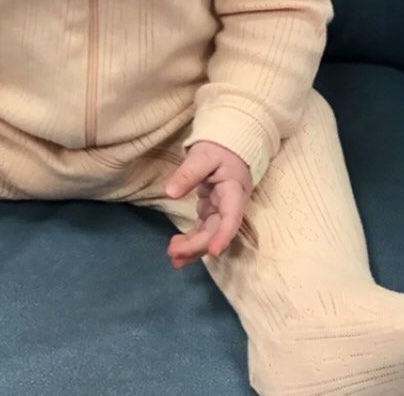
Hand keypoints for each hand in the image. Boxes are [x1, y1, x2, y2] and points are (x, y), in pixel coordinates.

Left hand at [164, 140, 252, 268]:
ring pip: (209, 234)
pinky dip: (191, 239)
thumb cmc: (219, 148)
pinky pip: (203, 229)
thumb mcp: (202, 155)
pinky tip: (177, 247)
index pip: (231, 217)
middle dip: (197, 245)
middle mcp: (230, 205)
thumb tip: (170, 193)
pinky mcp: (212, 209)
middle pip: (216, 230)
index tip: (214, 252)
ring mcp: (221, 209)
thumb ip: (188, 174)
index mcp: (233, 191)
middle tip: (173, 254)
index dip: (223, 236)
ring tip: (173, 258)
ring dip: (193, 248)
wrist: (228, 144)